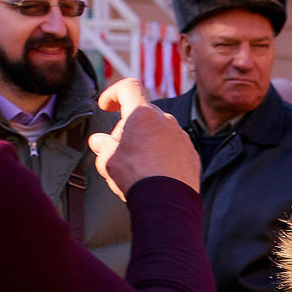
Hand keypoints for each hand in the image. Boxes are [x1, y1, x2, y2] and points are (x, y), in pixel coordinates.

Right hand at [89, 78, 200, 196]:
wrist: (168, 204)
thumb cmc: (136, 178)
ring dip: (145, 141)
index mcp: (142, 114)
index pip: (128, 87)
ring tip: (136, 166)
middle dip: (127, 128)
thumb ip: (103, 146)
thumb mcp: (108, 160)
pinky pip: (173, 147)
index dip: (113, 93)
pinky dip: (162, 154)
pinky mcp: (192, 154)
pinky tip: (154, 173)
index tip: (106, 106)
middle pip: (142, 114)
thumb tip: (99, 142)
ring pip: (158, 131)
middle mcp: (166, 120)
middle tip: (117, 151)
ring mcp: (182, 137)